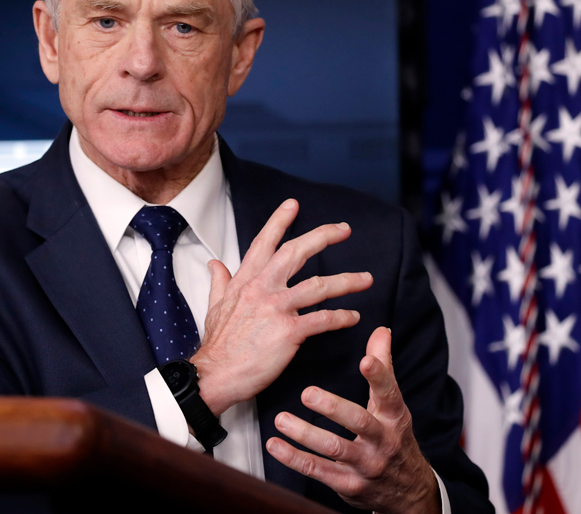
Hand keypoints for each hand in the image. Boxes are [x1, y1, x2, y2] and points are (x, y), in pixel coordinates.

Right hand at [190, 198, 371, 415]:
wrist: (215, 374)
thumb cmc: (218, 344)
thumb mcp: (214, 306)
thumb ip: (220, 281)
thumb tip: (215, 263)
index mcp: (246, 280)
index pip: (265, 243)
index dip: (280, 221)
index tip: (294, 205)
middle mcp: (262, 288)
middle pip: (296, 252)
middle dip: (323, 236)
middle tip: (344, 228)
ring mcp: (276, 308)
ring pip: (318, 286)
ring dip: (347, 281)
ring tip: (366, 279)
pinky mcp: (289, 332)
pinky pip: (322, 319)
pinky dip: (341, 317)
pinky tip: (353, 317)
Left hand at [265, 326, 440, 513]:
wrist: (407, 491)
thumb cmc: (394, 438)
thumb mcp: (392, 405)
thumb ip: (384, 367)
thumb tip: (380, 330)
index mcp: (394, 417)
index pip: (389, 394)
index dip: (379, 377)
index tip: (365, 360)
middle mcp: (382, 441)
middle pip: (359, 423)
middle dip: (333, 408)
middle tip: (307, 393)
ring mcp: (366, 465)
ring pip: (334, 449)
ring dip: (305, 434)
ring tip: (281, 419)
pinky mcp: (348, 485)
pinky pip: (319, 471)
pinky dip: (295, 459)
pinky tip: (276, 445)